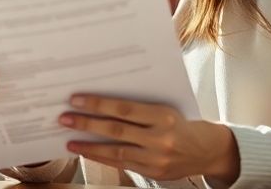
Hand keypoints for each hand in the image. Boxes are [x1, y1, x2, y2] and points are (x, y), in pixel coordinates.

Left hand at [60, 94, 239, 184]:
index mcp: (163, 114)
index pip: (124, 108)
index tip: (76, 99)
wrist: (206, 149)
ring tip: (68, 140)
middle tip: (64, 118)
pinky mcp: (153, 172)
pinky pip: (121, 163)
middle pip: (116, 129)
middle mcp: (160, 137)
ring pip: (116, 150)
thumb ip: (138, 107)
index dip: (99, 104)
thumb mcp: (164, 108)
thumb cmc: (179, 122)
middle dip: (87, 123)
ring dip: (88, 145)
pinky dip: (101, 157)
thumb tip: (101, 99)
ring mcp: (156, 157)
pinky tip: (86, 151)